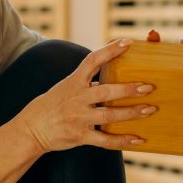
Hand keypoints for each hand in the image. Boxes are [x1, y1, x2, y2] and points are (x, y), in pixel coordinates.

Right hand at [15, 39, 155, 153]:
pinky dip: (123, 140)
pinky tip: (138, 139)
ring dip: (132, 113)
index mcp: (74, 81)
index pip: (93, 60)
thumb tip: (113, 73)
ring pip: (109, 116)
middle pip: (106, 92)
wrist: (31, 128)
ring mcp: (78, 118)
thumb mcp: (66, 86)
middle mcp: (77, 98)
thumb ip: (88, 81)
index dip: (110, 50)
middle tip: (149, 86)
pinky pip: (105, 140)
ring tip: (150, 109)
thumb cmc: (53, 104)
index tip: (128, 42)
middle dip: (129, 89)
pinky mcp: (79, 136)